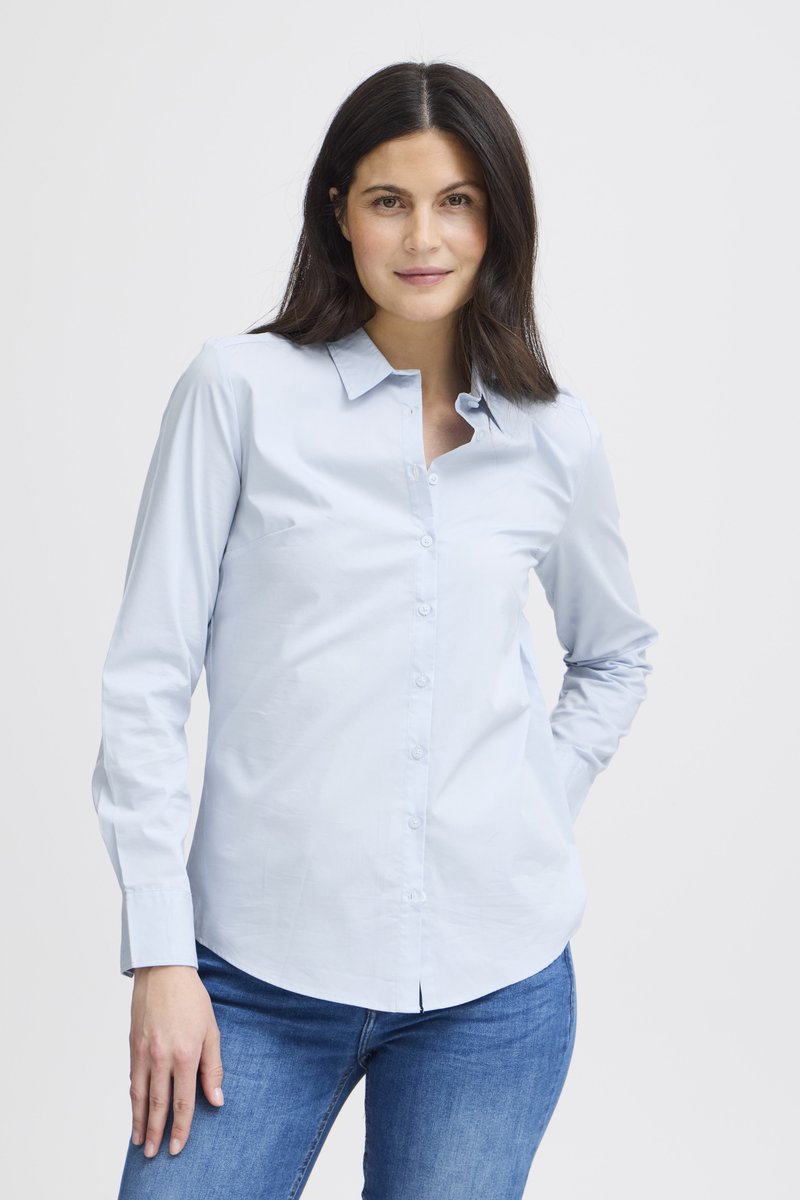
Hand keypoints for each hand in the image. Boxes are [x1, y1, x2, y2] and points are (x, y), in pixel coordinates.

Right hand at [129, 964, 224, 1156]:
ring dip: (139, 1121)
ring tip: (140, 1141)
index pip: (182, 1101)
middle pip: (157, 1104)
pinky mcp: (132, 1045)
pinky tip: (135, 1109)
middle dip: (156, 1132)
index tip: (179, 1147)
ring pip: (139, 1095)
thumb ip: (212, 1067)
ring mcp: (143, 1052)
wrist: (164, 971)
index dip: (181, 1127)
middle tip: (154, 1154)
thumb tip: (216, 1099)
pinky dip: (132, 1098)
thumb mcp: (211, 1031)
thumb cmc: (191, 999)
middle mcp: (161, 1057)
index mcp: (184, 1054)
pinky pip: (132, 1079)